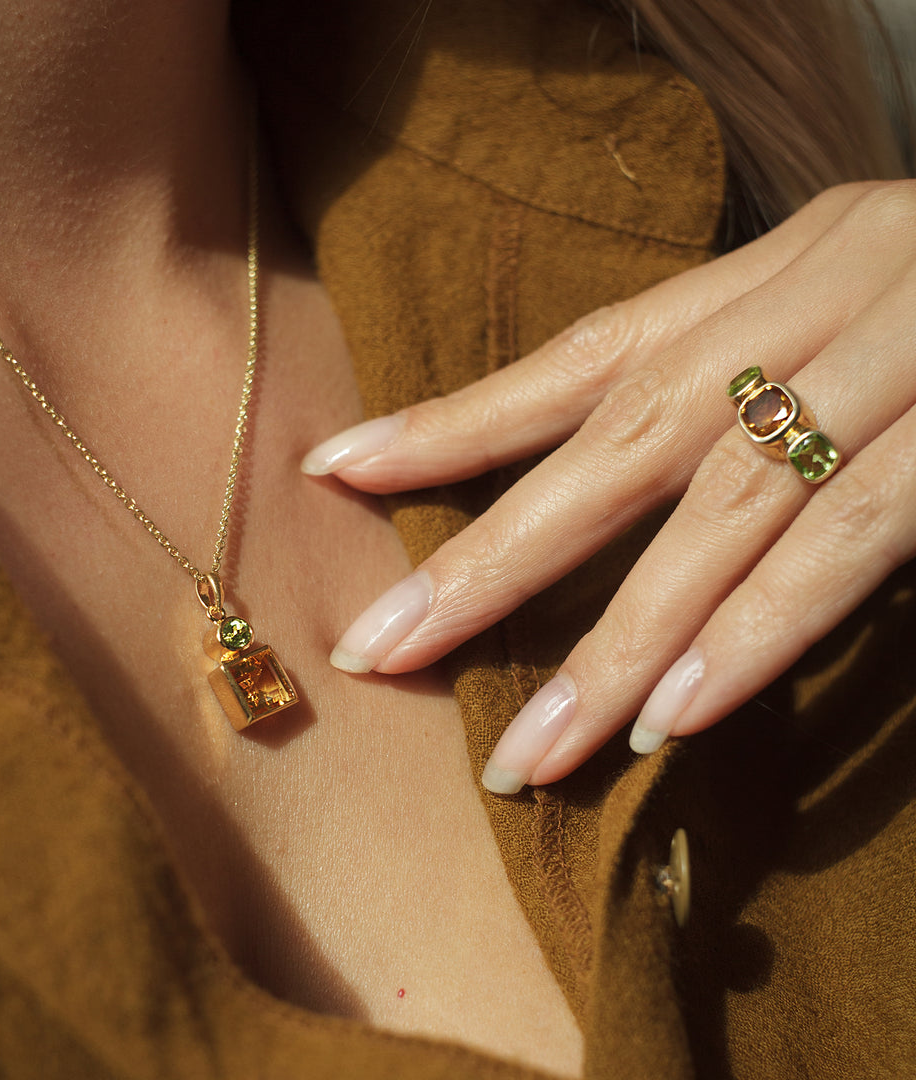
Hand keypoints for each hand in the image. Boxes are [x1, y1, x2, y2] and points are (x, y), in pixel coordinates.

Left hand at [301, 181, 915, 791]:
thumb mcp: (818, 311)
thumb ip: (722, 387)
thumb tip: (614, 491)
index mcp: (753, 288)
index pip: (567, 362)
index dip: (448, 419)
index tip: (338, 469)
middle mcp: (803, 317)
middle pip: (609, 450)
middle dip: (488, 561)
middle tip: (379, 650)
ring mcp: (892, 372)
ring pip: (720, 521)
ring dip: (616, 647)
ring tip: (528, 751)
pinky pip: (853, 545)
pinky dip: (762, 633)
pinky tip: (677, 718)